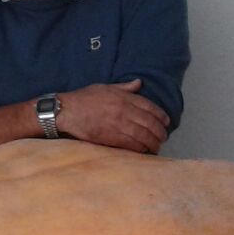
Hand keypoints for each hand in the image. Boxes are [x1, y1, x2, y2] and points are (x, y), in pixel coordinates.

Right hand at [55, 80, 170, 153]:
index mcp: (124, 97)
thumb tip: (138, 83)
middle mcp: (125, 110)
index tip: (166, 122)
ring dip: (153, 143)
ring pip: (144, 135)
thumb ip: (124, 87)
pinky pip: (132, 144)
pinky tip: (145, 151)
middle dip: (160, 132)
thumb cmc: (83, 98)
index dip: (161, 116)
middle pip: (150, 123)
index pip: (150, 107)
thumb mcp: (105, 87)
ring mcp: (119, 124)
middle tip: (163, 137)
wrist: (67, 111)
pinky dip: (141, 149)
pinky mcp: (112, 137)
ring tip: (157, 147)